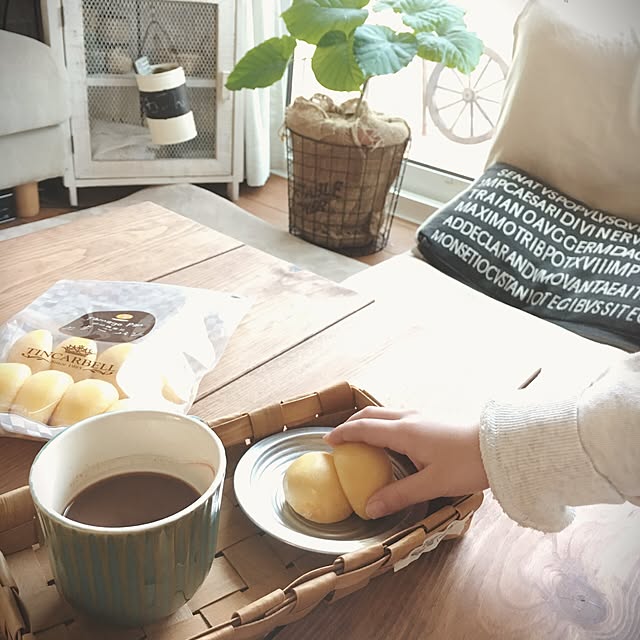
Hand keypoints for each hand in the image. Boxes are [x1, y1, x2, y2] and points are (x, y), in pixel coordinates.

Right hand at [323, 406, 488, 517]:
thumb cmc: (466, 464)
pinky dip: (382, 424)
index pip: (364, 428)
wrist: (498, 447)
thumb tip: (369, 508)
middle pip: (371, 415)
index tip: (327, 441)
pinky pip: (396, 417)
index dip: (343, 434)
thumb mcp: (431, 485)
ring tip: (360, 440)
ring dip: (367, 423)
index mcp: (404, 432)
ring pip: (384, 413)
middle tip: (339, 439)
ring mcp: (420, 416)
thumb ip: (398, 495)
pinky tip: (389, 441)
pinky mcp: (430, 419)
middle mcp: (408, 418)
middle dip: (351, 424)